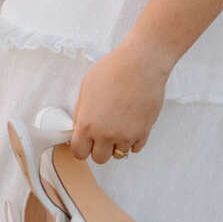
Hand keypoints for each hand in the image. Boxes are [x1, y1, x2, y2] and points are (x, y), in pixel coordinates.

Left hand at [70, 38, 169, 162]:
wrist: (141, 64)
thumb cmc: (114, 70)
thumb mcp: (86, 87)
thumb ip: (82, 112)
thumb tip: (81, 126)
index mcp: (88, 124)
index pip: (79, 153)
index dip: (81, 147)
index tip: (85, 142)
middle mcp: (106, 134)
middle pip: (99, 158)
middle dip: (99, 147)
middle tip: (103, 133)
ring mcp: (126, 136)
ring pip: (119, 154)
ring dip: (118, 142)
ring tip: (120, 124)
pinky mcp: (143, 133)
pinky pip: (135, 148)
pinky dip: (133, 140)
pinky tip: (131, 124)